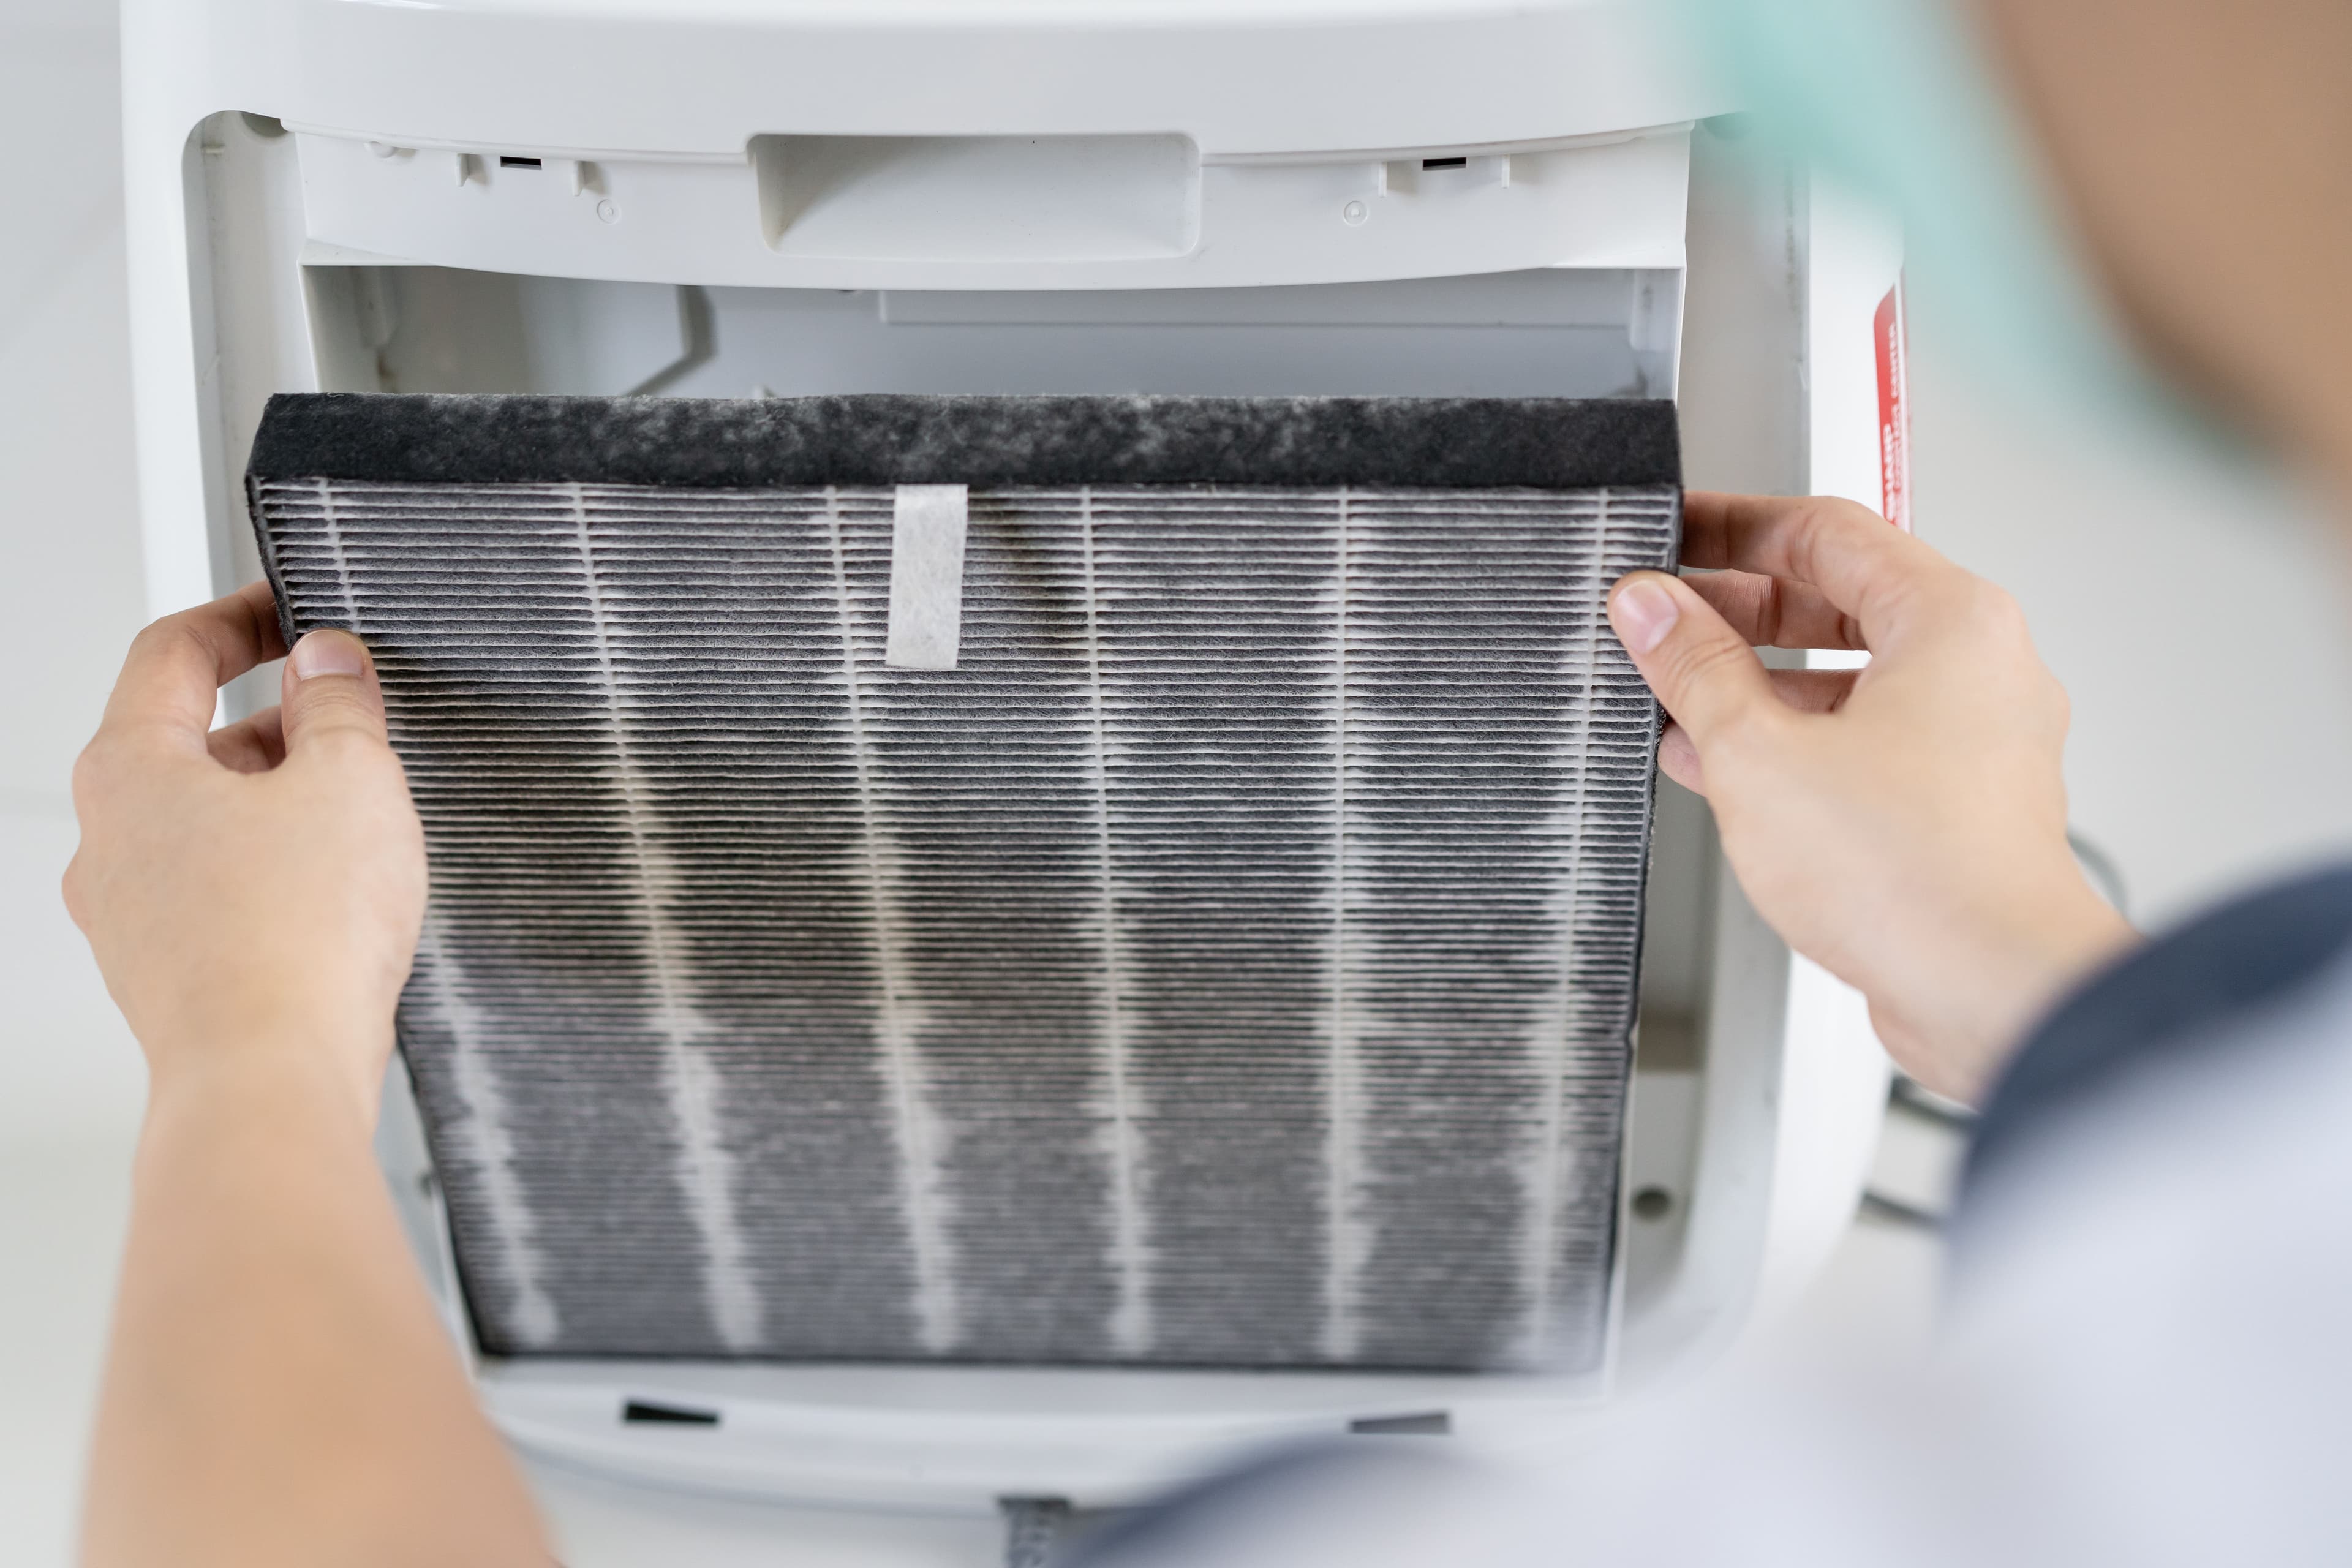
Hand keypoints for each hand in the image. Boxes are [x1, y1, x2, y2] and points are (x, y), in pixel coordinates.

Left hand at [64, 582, 424, 1119]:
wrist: (271, 1081)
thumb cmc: (293, 938)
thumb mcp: (349, 778)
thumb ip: (338, 703)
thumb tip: (326, 662)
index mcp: (129, 769)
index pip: (171, 651)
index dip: (241, 615)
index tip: (293, 609)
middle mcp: (109, 840)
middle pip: (190, 740)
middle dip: (280, 723)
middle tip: (358, 724)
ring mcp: (132, 915)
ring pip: (209, 823)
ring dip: (283, 805)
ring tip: (365, 820)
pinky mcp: (172, 974)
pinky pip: (224, 895)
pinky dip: (278, 876)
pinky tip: (343, 897)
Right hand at [1609, 493, 2135, 1103]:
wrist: (1992, 991)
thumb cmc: (1915, 875)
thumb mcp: (1758, 753)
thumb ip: (1695, 668)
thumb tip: (1651, 608)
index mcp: (1952, 621)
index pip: (1826, 529)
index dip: (1733, 526)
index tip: (1673, 535)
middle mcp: (1981, 669)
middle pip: (1842, 600)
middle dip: (1739, 610)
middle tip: (1662, 617)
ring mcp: (1978, 740)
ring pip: (1852, 679)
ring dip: (1759, 684)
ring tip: (1675, 695)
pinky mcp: (1961, 806)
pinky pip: (1867, 743)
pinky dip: (1796, 742)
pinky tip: (1723, 768)